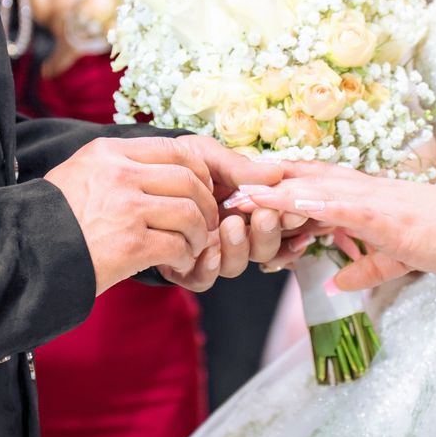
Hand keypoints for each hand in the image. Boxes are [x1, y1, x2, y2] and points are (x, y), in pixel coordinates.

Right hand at [45, 136, 217, 295]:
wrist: (27, 256)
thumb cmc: (55, 218)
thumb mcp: (79, 172)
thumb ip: (117, 165)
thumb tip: (160, 165)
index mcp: (109, 153)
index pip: (175, 150)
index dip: (199, 171)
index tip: (202, 189)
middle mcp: (119, 175)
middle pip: (188, 181)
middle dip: (206, 205)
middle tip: (205, 223)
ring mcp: (126, 209)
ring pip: (189, 213)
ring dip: (198, 234)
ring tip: (191, 246)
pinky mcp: (130, 245)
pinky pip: (177, 246)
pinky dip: (184, 257)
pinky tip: (176, 263)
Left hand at [155, 138, 305, 290]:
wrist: (141, 174)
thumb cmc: (181, 163)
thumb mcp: (210, 157)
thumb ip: (239, 168)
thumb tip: (277, 172)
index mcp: (250, 209)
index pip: (280, 221)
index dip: (291, 219)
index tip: (294, 207)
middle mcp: (236, 235)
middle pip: (265, 249)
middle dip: (269, 233)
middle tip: (265, 214)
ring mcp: (212, 253)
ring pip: (237, 266)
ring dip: (240, 248)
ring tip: (232, 225)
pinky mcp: (186, 268)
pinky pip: (204, 279)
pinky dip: (210, 270)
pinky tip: (210, 253)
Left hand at [236, 161, 435, 289]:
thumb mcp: (397, 259)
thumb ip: (365, 268)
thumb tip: (337, 282)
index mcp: (361, 201)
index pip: (309, 193)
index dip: (275, 196)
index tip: (242, 205)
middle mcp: (361, 192)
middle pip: (301, 183)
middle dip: (263, 190)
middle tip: (225, 197)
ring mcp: (371, 199)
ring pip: (314, 189)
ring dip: (276, 193)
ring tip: (240, 198)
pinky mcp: (385, 213)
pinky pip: (342, 205)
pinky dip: (314, 202)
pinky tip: (289, 202)